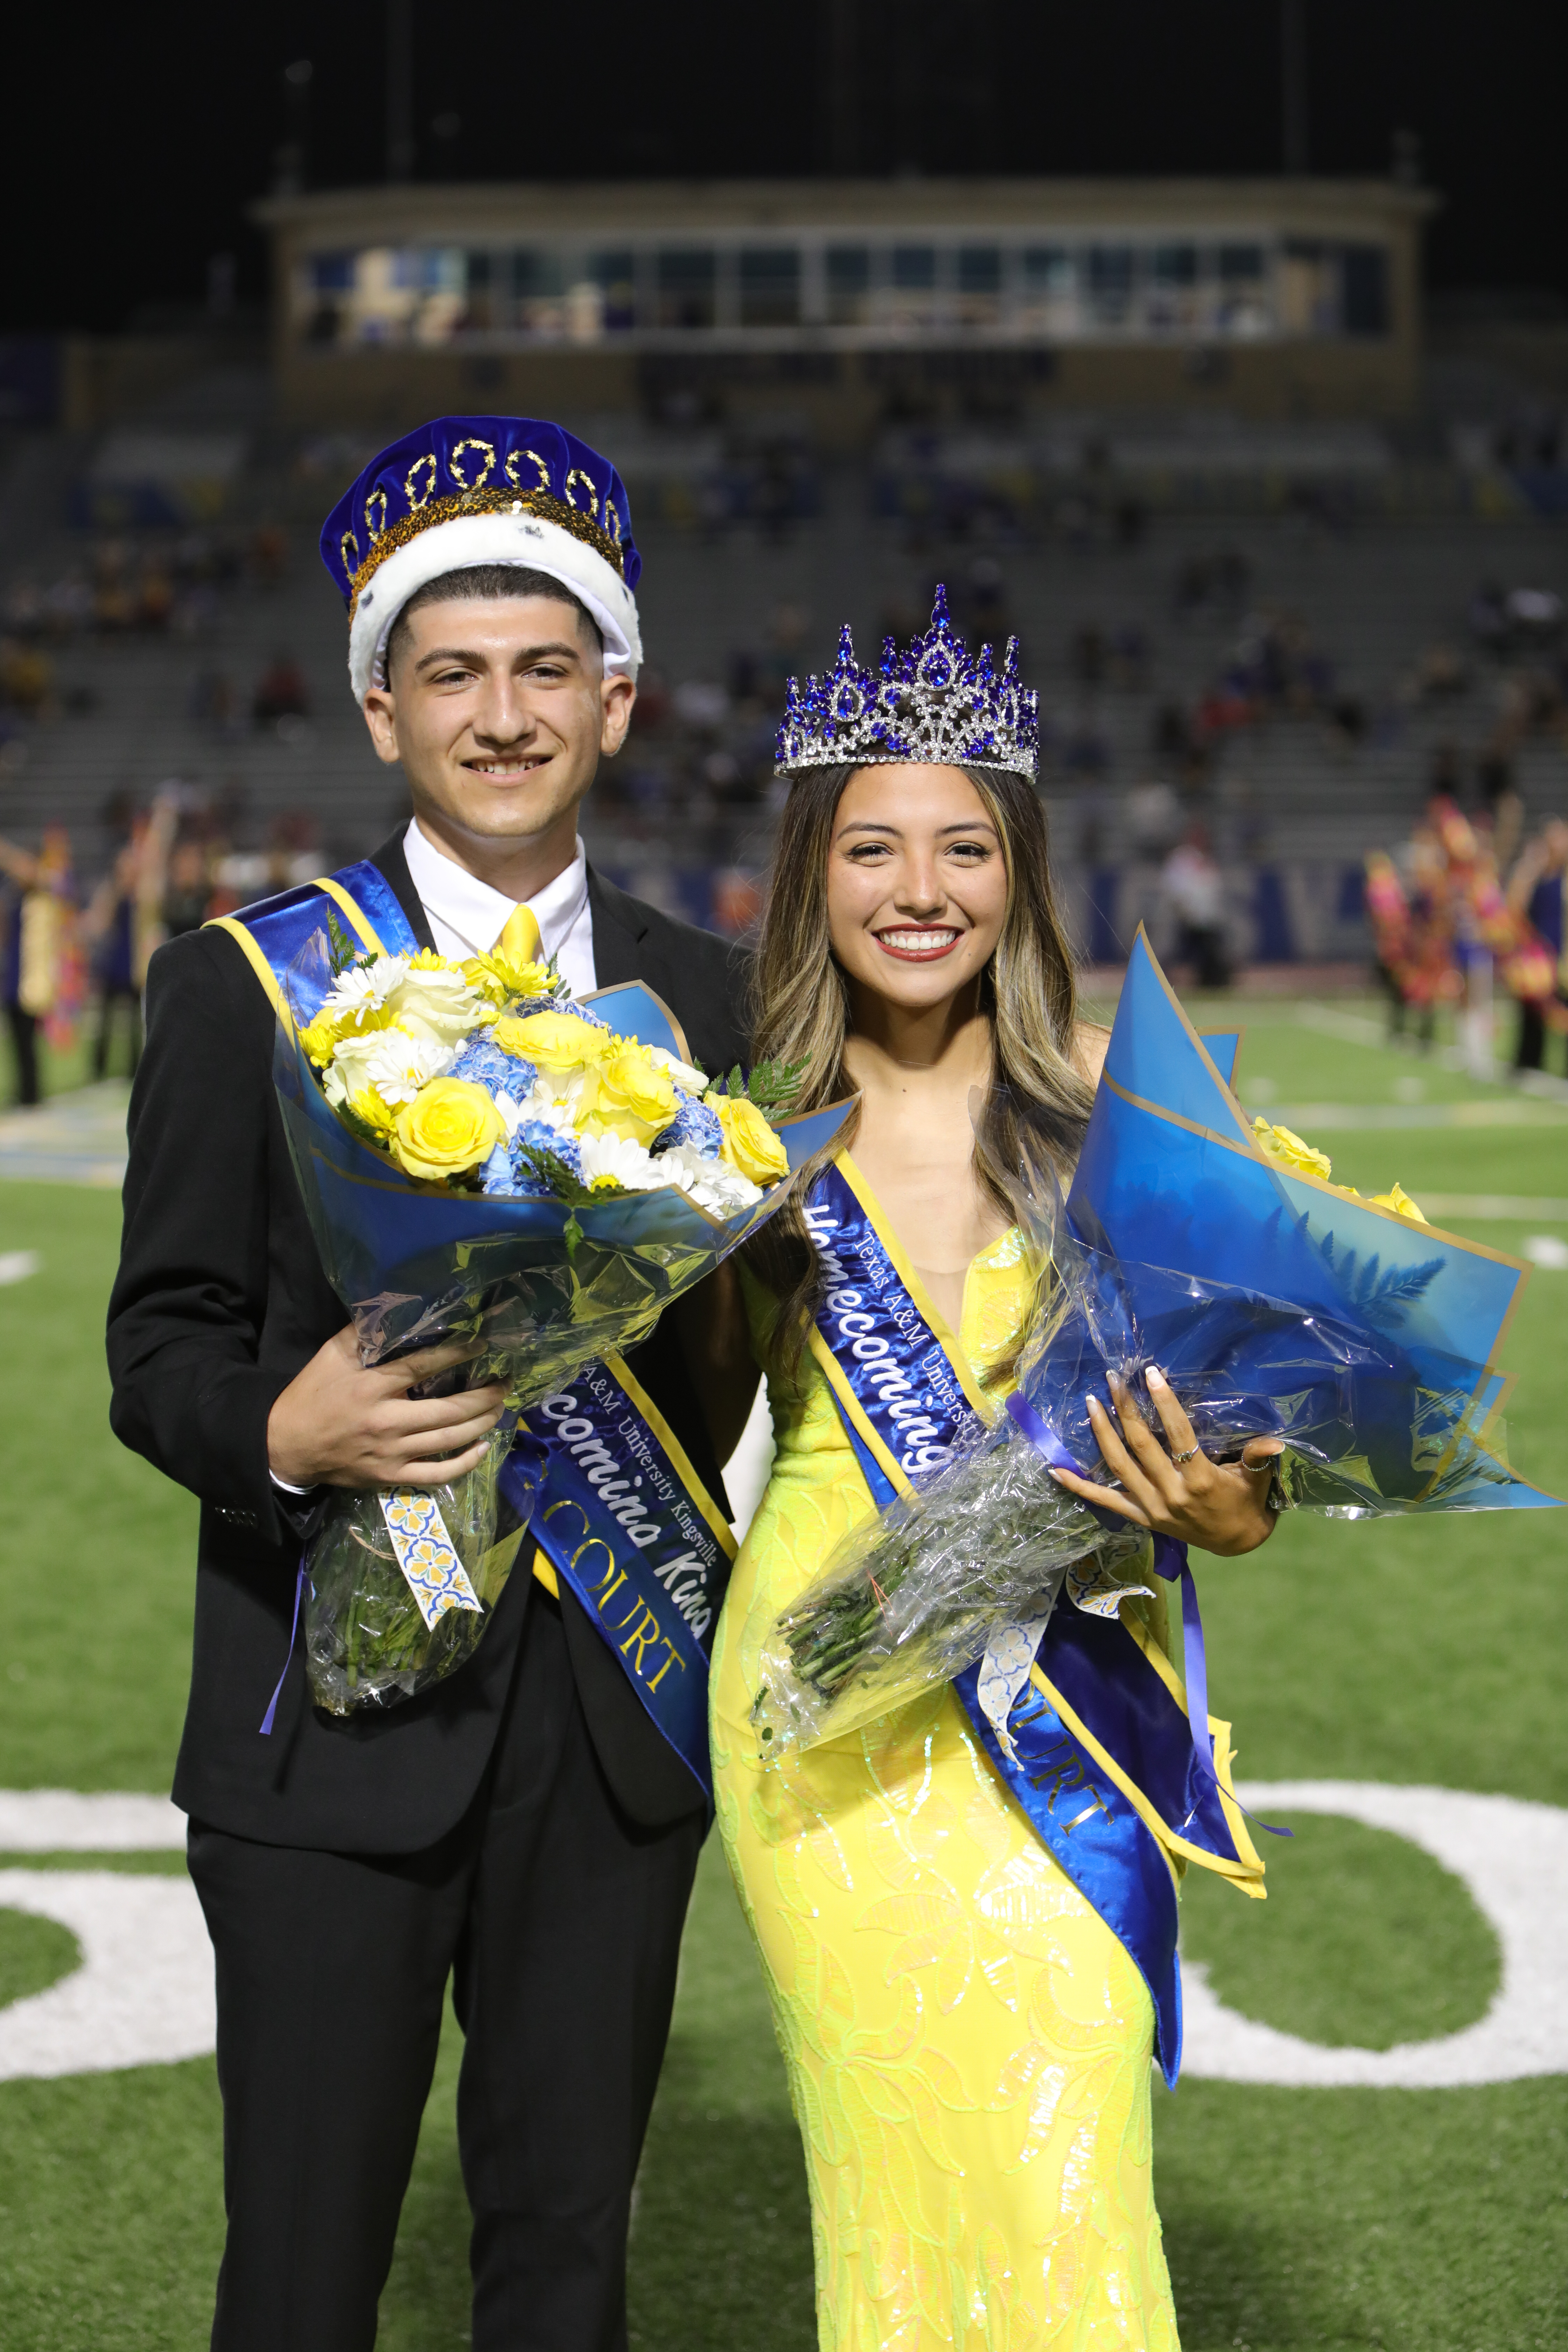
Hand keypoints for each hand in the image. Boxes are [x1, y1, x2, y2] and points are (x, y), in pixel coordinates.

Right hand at [267, 1326, 506, 1489]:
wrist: (286, 1446)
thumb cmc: (311, 1396)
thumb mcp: (330, 1356)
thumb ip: (362, 1332)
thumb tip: (394, 1307)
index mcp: (371, 1388)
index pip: (423, 1367)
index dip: (457, 1354)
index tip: (482, 1344)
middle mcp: (386, 1422)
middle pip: (449, 1410)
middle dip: (484, 1395)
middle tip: (505, 1381)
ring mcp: (391, 1454)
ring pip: (449, 1440)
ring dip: (481, 1423)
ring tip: (499, 1406)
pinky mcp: (390, 1477)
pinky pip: (437, 1475)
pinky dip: (465, 1463)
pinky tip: (483, 1447)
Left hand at [1048, 1368, 1280, 1557]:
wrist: (1237, 1543)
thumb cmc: (1248, 1502)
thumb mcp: (1258, 1480)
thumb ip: (1259, 1458)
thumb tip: (1274, 1441)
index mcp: (1201, 1481)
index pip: (1179, 1436)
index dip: (1165, 1404)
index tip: (1151, 1375)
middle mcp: (1172, 1494)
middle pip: (1141, 1446)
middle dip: (1126, 1409)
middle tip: (1113, 1379)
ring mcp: (1152, 1508)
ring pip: (1119, 1466)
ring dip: (1102, 1433)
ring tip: (1092, 1402)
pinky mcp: (1141, 1518)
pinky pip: (1104, 1501)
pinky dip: (1078, 1487)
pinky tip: (1055, 1471)